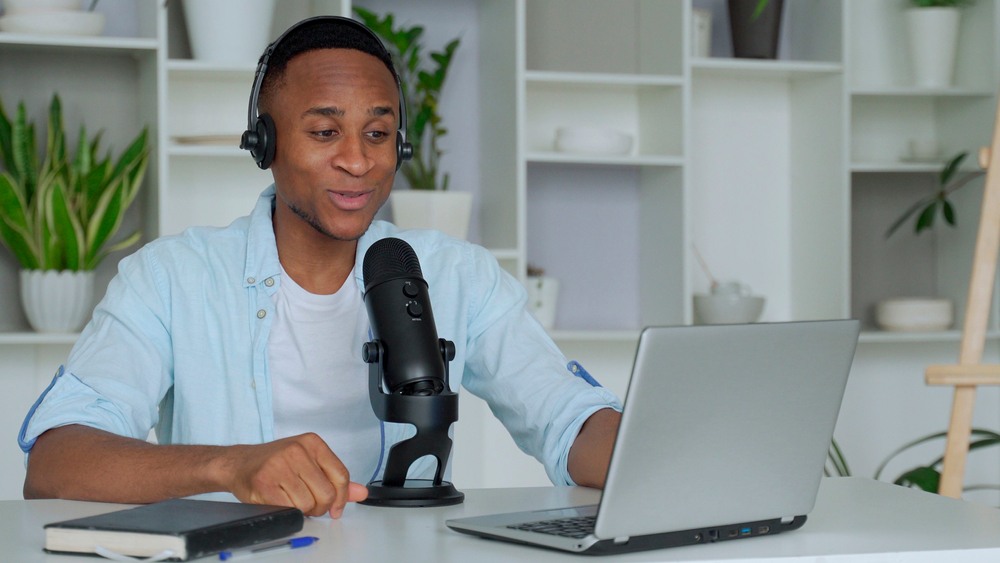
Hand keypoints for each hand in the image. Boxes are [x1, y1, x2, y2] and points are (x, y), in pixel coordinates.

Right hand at [222, 433, 368, 517]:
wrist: (239, 463)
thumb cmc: (275, 463)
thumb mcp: (309, 463)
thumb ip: (335, 478)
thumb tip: (361, 492)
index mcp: (312, 443)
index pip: (340, 475)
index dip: (341, 497)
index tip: (336, 508)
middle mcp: (297, 450)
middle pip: (326, 493)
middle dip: (320, 506)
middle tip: (309, 504)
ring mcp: (280, 465)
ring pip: (308, 504)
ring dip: (302, 510)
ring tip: (292, 499)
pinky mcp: (265, 483)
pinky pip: (289, 508)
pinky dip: (288, 511)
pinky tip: (281, 501)